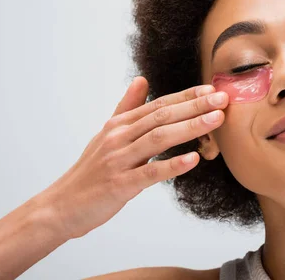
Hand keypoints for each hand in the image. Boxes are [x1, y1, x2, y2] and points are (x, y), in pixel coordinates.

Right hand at [38, 76, 227, 239]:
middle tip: (223, 99)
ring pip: (158, 139)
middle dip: (195, 106)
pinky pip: (149, 173)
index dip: (187, 96)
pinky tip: (193, 160)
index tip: (212, 90)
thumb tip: (142, 80)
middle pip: (162, 117)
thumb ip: (127, 108)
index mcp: (119, 125)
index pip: (158, 105)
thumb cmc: (90, 171)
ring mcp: (118, 161)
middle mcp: (118, 137)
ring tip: (216, 120)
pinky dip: (171, 165)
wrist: (61, 205)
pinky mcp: (119, 185)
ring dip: (190, 128)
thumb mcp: (106, 134)